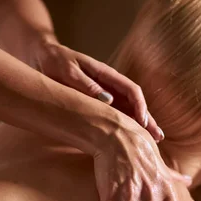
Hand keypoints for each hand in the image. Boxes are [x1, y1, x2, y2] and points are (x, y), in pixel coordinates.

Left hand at [31, 37, 164, 142]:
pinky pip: (114, 116)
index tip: (144, 123)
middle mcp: (109, 85)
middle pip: (134, 103)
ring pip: (127, 111)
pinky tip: (129, 140)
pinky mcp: (96, 103)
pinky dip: (124, 127)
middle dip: (147, 120)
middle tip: (158, 138)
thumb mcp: (68, 71)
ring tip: (152, 142)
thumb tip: (108, 101)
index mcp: (106, 74)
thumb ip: (86, 85)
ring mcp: (105, 94)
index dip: (140, 107)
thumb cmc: (54, 62)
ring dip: (140, 125)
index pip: (131, 90)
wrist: (42, 57)